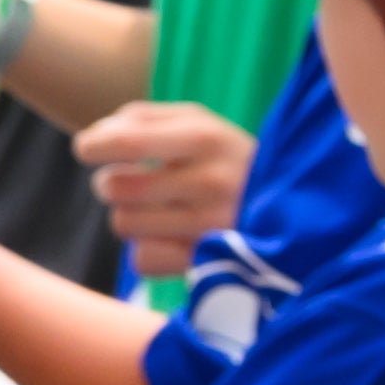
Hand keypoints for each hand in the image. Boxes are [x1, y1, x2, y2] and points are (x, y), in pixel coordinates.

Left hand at [70, 99, 251, 280]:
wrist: (297, 211)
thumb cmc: (226, 160)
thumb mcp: (199, 124)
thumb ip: (143, 119)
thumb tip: (94, 137)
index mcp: (208, 137)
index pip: (128, 141)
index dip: (93, 146)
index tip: (86, 149)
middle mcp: (212, 181)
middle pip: (115, 187)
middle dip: (110, 184)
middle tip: (134, 182)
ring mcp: (211, 227)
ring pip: (123, 223)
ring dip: (130, 216)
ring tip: (162, 210)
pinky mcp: (208, 264)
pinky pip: (140, 259)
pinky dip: (146, 250)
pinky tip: (172, 238)